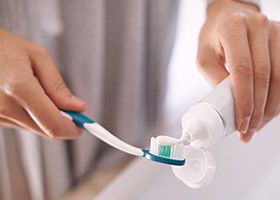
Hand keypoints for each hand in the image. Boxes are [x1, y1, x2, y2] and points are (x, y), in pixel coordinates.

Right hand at [0, 30, 85, 138]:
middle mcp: (4, 108)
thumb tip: (77, 107)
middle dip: (63, 121)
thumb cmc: (3, 47)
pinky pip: (21, 124)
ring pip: (35, 128)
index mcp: (18, 88)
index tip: (83, 124)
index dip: (72, 128)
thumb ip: (57, 85)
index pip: (53, 124)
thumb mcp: (37, 56)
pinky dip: (31, 115)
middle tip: (68, 106)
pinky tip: (24, 97)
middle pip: (46, 131)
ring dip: (45, 116)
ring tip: (37, 91)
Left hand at [197, 0, 279, 141]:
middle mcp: (257, 26)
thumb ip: (216, 79)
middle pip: (264, 77)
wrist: (228, 17)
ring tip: (257, 124)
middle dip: (257, 110)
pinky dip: (277, 96)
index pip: (243, 70)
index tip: (241, 122)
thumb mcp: (204, 57)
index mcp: (233, 27)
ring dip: (270, 107)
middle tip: (249, 130)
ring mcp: (274, 31)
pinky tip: (268, 109)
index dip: (244, 101)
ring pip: (279, 77)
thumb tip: (230, 106)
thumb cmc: (213, 37)